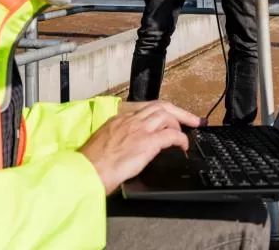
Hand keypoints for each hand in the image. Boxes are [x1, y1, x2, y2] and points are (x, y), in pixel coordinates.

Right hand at [80, 102, 205, 194]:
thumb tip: (129, 145)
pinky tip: (184, 145)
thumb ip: (119, 138)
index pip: (146, 108)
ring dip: (179, 124)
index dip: (162, 111)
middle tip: (193, 119)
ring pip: (167, 116)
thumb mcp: (105, 143)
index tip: (170, 116)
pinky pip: (171, 135)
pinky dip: (180, 139)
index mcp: (119, 119)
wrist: (85, 173)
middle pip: (160, 106)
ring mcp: (140, 130)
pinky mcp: (147, 143)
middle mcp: (130, 120)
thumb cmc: (90, 165)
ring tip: (185, 133)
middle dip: (179, 112)